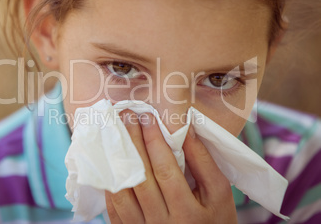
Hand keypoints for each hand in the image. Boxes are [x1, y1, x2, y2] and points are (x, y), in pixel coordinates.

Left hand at [105, 110, 236, 223]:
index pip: (165, 170)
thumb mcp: (219, 194)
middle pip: (141, 177)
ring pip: (122, 191)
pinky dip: (110, 181)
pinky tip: (111, 160)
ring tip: (115, 133)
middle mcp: (161, 223)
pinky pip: (114, 206)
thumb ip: (204, 162)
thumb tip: (186, 130)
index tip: (147, 116)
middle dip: (132, 142)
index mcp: (188, 213)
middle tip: (127, 116)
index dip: (154, 141)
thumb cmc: (214, 221)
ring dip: (116, 158)